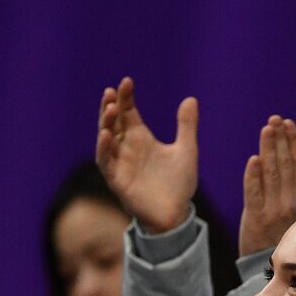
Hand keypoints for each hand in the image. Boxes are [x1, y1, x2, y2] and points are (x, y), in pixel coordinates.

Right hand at [96, 77, 197, 232]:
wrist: (176, 214)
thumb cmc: (179, 184)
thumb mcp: (186, 150)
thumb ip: (186, 126)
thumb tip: (191, 98)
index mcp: (141, 138)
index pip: (129, 112)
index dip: (126, 97)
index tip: (127, 81)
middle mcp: (126, 147)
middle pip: (114, 122)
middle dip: (112, 106)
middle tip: (113, 91)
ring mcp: (119, 163)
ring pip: (106, 139)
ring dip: (106, 123)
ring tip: (111, 108)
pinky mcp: (116, 180)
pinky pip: (105, 162)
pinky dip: (104, 148)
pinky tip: (106, 135)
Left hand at [240, 116, 295, 256]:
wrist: (265, 268)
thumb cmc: (280, 237)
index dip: (293, 142)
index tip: (289, 123)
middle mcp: (288, 203)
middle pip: (285, 166)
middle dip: (281, 140)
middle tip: (275, 119)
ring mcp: (272, 211)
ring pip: (271, 175)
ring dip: (269, 150)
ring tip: (266, 129)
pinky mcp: (255, 219)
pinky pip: (254, 195)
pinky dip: (253, 177)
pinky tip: (253, 160)